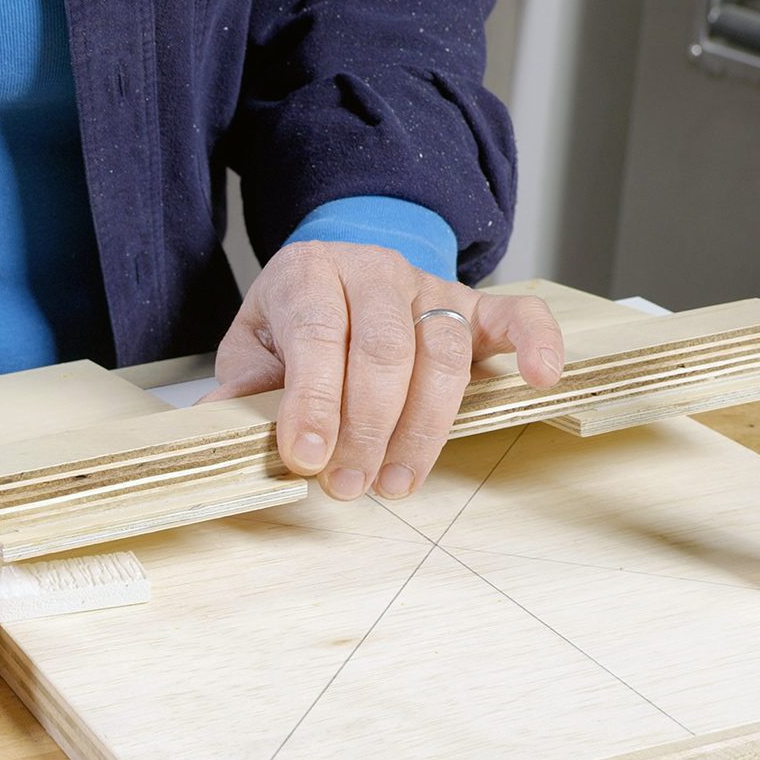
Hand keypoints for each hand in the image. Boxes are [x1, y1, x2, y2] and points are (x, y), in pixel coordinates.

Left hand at [205, 241, 563, 499]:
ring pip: (443, 353)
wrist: (338, 277)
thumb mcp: (252, 348)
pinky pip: (516, 314)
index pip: (317, 338)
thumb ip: (244, 389)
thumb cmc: (294, 325)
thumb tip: (218, 430)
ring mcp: (430, 288)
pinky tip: (541, 379)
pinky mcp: (475, 306)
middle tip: (348, 487)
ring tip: (396, 483)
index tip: (306, 459)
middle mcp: (373, 272)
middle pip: (386, 351)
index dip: (313, 403)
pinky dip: (536, 343)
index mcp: (309, 274)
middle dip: (367, 429)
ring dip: (424, 428)